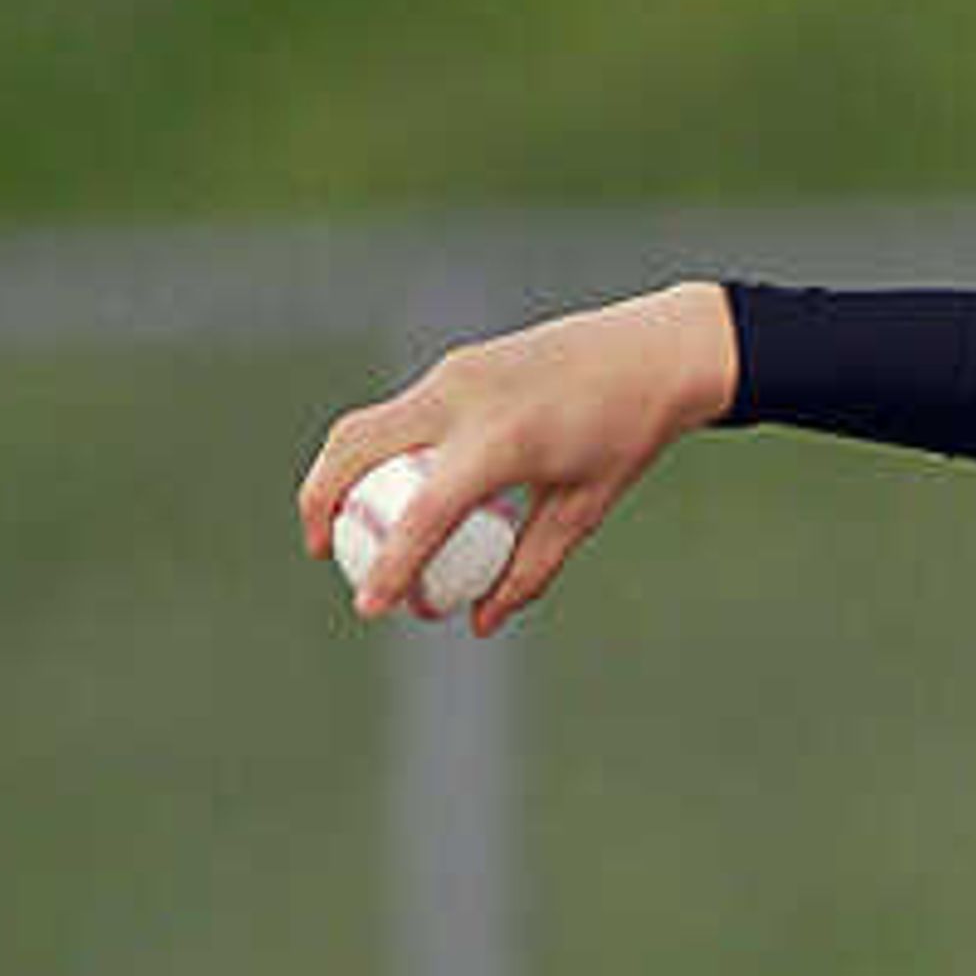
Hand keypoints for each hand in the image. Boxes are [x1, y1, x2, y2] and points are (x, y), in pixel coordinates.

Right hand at [298, 279, 740, 628]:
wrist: (654, 351)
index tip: (369, 608)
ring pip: (368, 423)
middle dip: (321, 501)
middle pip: (354, 446)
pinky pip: (400, 414)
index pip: (422, 512)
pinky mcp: (457, 365)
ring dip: (342, 472)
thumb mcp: (582, 511)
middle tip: (324, 554)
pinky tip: (395, 489)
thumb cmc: (625, 437)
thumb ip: (528, 570)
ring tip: (348, 525)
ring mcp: (454, 374)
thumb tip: (480, 624)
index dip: (390, 566)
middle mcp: (464, 398)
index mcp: (502, 441)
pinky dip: (381, 452)